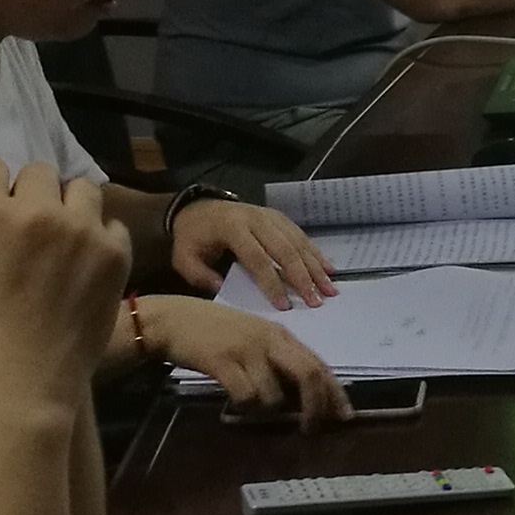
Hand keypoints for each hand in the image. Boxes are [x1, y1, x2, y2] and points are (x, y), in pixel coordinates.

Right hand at [0, 159, 129, 409]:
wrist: (15, 391)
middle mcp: (38, 211)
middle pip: (38, 174)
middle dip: (27, 195)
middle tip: (22, 231)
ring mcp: (82, 232)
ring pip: (81, 190)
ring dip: (67, 207)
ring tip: (58, 240)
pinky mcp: (114, 257)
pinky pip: (112, 227)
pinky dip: (99, 238)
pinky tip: (84, 263)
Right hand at [138, 295, 350, 429]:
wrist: (174, 320)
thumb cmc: (214, 331)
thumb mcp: (254, 339)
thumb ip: (278, 359)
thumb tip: (303, 395)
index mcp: (281, 335)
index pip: (319, 365)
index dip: (335, 393)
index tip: (344, 416)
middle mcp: (271, 340)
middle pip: (309, 376)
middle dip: (315, 408)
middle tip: (310, 429)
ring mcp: (248, 350)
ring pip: (275, 394)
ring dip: (266, 408)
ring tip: (248, 400)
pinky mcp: (224, 362)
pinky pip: (247, 396)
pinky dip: (244, 405)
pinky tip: (232, 399)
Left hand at [170, 197, 335, 307]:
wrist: (197, 208)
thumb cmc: (192, 238)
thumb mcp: (183, 259)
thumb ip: (200, 277)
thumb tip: (224, 290)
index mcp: (232, 228)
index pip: (257, 258)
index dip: (272, 283)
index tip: (285, 306)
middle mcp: (256, 218)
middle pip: (285, 249)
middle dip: (303, 277)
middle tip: (317, 301)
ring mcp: (270, 216)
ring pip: (298, 242)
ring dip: (316, 267)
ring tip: (330, 290)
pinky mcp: (279, 217)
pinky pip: (301, 236)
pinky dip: (316, 254)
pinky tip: (329, 270)